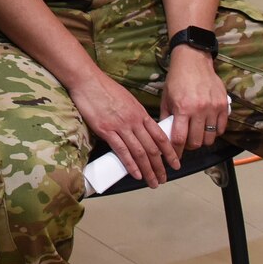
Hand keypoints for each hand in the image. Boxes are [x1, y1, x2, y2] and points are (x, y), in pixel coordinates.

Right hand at [70, 71, 178, 185]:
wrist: (87, 81)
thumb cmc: (105, 88)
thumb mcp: (128, 99)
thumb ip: (135, 115)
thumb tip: (140, 128)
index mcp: (141, 113)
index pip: (160, 136)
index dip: (170, 152)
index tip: (175, 164)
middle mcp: (134, 121)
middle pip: (152, 148)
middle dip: (160, 166)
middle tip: (164, 179)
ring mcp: (121, 126)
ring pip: (139, 152)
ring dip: (148, 170)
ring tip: (153, 182)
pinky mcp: (106, 130)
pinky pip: (122, 150)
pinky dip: (130, 164)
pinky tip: (136, 174)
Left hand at [161, 48, 228, 150]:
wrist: (193, 61)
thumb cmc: (177, 79)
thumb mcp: (166, 98)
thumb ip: (166, 117)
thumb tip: (164, 135)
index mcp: (182, 108)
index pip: (179, 138)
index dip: (176, 151)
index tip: (173, 156)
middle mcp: (199, 110)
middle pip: (196, 141)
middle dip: (189, 147)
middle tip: (185, 144)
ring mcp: (213, 108)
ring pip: (210, 137)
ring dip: (202, 140)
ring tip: (196, 136)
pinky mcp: (224, 105)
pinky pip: (221, 128)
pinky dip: (214, 132)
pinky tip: (207, 128)